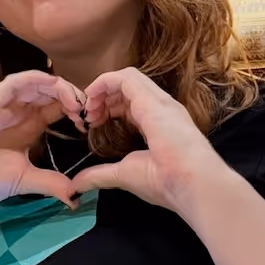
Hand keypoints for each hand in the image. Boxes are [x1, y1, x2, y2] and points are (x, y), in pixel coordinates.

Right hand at [0, 70, 86, 208]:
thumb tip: (76, 197)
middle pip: (51, 91)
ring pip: (37, 82)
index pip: (57, 107)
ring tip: (75, 103)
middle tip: (87, 111)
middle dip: (73, 96)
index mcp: (28, 126)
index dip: (76, 109)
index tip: (90, 124)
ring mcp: (5, 105)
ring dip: (59, 87)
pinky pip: (15, 82)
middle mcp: (19, 112)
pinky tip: (53, 88)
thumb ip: (51, 184)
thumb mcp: (25, 181)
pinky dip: (36, 80)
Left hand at [69, 68, 223, 212]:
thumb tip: (75, 187)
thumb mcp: (123, 175)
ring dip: (102, 89)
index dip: (109, 110)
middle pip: (127, 90)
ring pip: (126, 79)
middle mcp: (160, 109)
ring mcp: (158, 101)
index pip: (131, 106)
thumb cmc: (164, 182)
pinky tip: (92, 97)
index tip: (92, 125)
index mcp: (158, 125)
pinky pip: (125, 77)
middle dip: (102, 99)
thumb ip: (99, 176)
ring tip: (89, 108)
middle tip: (86, 116)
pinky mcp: (152, 98)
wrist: (189, 183)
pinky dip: (104, 82)